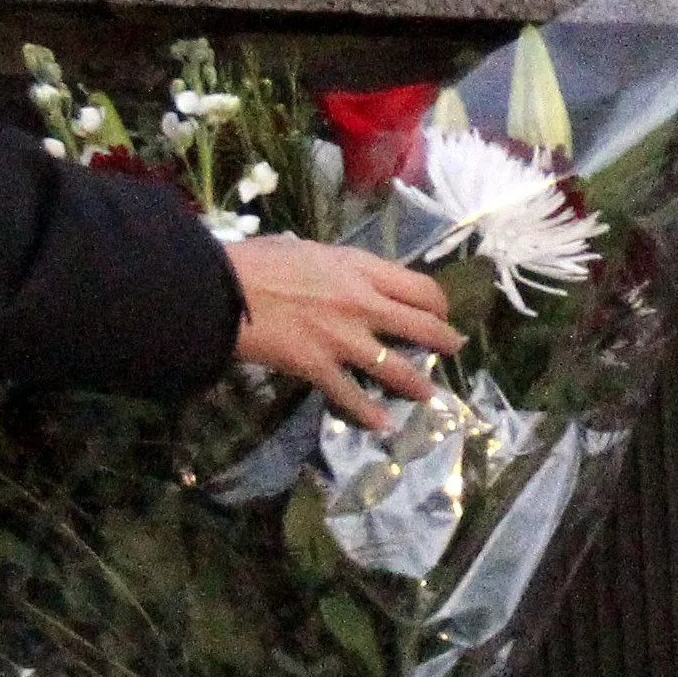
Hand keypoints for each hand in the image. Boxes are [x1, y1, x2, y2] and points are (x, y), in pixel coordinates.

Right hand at [228, 236, 456, 430]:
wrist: (223, 290)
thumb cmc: (258, 261)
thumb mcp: (310, 250)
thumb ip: (340, 267)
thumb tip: (350, 276)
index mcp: (361, 269)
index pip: (421, 287)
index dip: (438, 303)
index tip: (440, 311)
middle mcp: (362, 303)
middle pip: (422, 326)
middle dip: (445, 341)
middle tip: (455, 348)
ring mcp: (343, 339)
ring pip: (397, 367)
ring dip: (418, 384)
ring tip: (429, 394)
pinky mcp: (319, 368)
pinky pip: (353, 396)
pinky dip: (371, 414)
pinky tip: (384, 426)